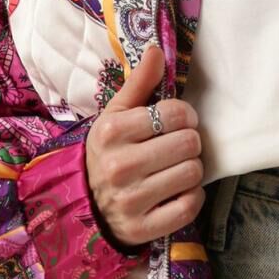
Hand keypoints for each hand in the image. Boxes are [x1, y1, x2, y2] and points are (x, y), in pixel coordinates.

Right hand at [84, 36, 206, 251]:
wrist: (85, 204)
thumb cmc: (108, 152)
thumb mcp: (115, 115)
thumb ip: (139, 83)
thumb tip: (157, 50)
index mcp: (111, 132)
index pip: (175, 113)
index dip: (185, 115)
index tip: (178, 121)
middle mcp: (119, 166)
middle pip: (189, 143)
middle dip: (190, 142)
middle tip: (179, 146)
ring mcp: (130, 200)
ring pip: (192, 173)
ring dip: (191, 169)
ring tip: (176, 168)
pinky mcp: (142, 228)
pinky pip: (189, 206)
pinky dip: (191, 197)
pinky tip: (178, 190)